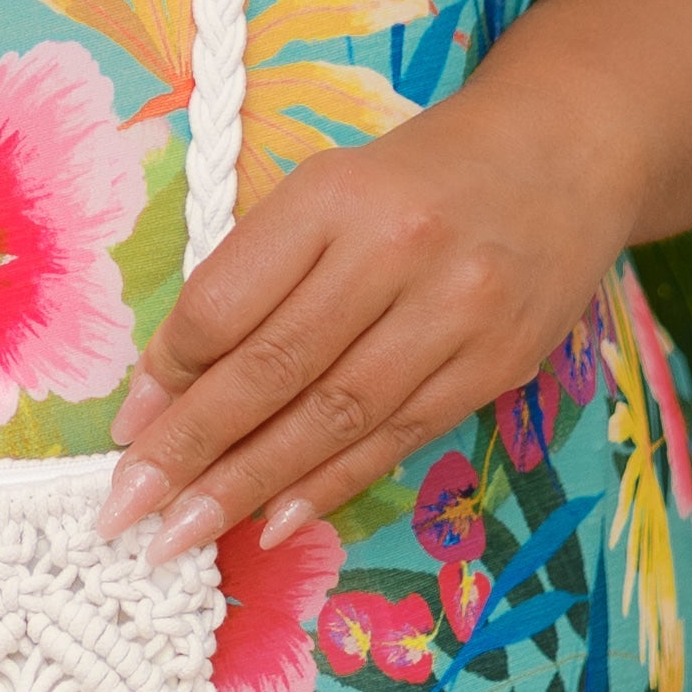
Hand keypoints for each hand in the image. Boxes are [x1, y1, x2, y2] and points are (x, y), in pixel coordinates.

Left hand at [98, 84, 636, 560]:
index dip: (169, 375)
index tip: (127, 432)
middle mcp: (395, 251)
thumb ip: (248, 281)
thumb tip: (163, 392)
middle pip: (273, 369)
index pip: (228, 301)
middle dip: (192, 450)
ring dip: (250, 486)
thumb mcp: (323, 194)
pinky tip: (275, 523)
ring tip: (184, 535)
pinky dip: (330, 486)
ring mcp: (455, 311)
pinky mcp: (497, 363)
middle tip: (127, 511)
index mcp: (332, 196)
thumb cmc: (413, 180)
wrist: (564, 156)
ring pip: (332, 417)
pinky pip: (396, 439)